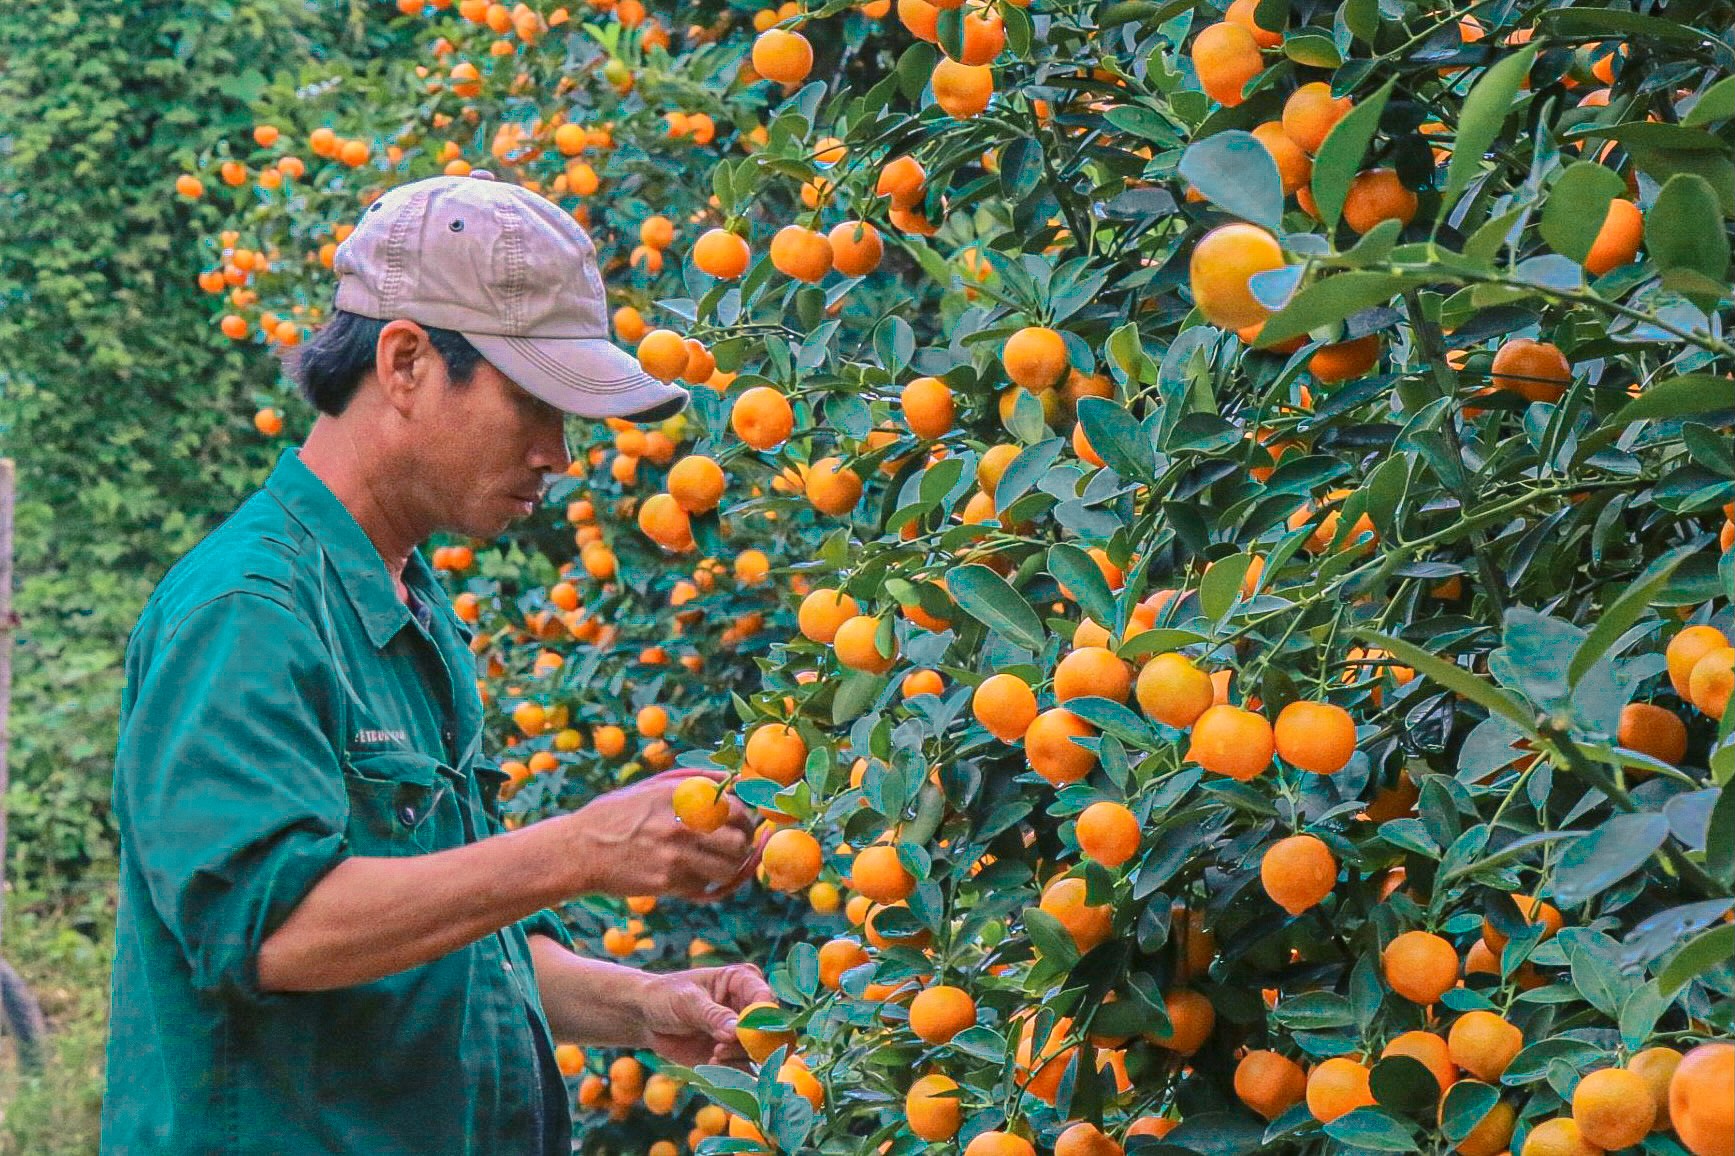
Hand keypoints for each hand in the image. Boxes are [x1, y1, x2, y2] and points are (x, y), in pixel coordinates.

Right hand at [567, 769, 758, 901]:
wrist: (577, 851)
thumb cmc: (614, 816)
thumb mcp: (649, 788)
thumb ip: (690, 783)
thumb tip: (730, 781)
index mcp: (679, 796)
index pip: (734, 808)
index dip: (745, 818)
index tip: (740, 823)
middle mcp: (680, 825)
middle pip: (738, 841)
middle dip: (743, 845)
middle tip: (737, 846)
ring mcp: (675, 856)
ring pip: (727, 869)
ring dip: (729, 868)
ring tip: (719, 863)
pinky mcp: (666, 883)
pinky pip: (703, 886)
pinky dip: (704, 882)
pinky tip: (694, 874)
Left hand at [638, 963, 775, 1067]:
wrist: (646, 1019)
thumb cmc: (666, 997)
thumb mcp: (687, 1001)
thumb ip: (713, 1015)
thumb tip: (737, 1031)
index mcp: (743, 981)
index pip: (766, 1001)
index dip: (762, 1020)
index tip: (742, 1035)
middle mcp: (749, 1007)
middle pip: (773, 1030)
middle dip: (754, 1044)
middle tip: (724, 1048)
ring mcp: (743, 1033)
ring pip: (761, 1053)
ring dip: (738, 1058)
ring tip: (714, 1054)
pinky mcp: (734, 1055)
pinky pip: (746, 1070)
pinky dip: (733, 1073)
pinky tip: (712, 1063)